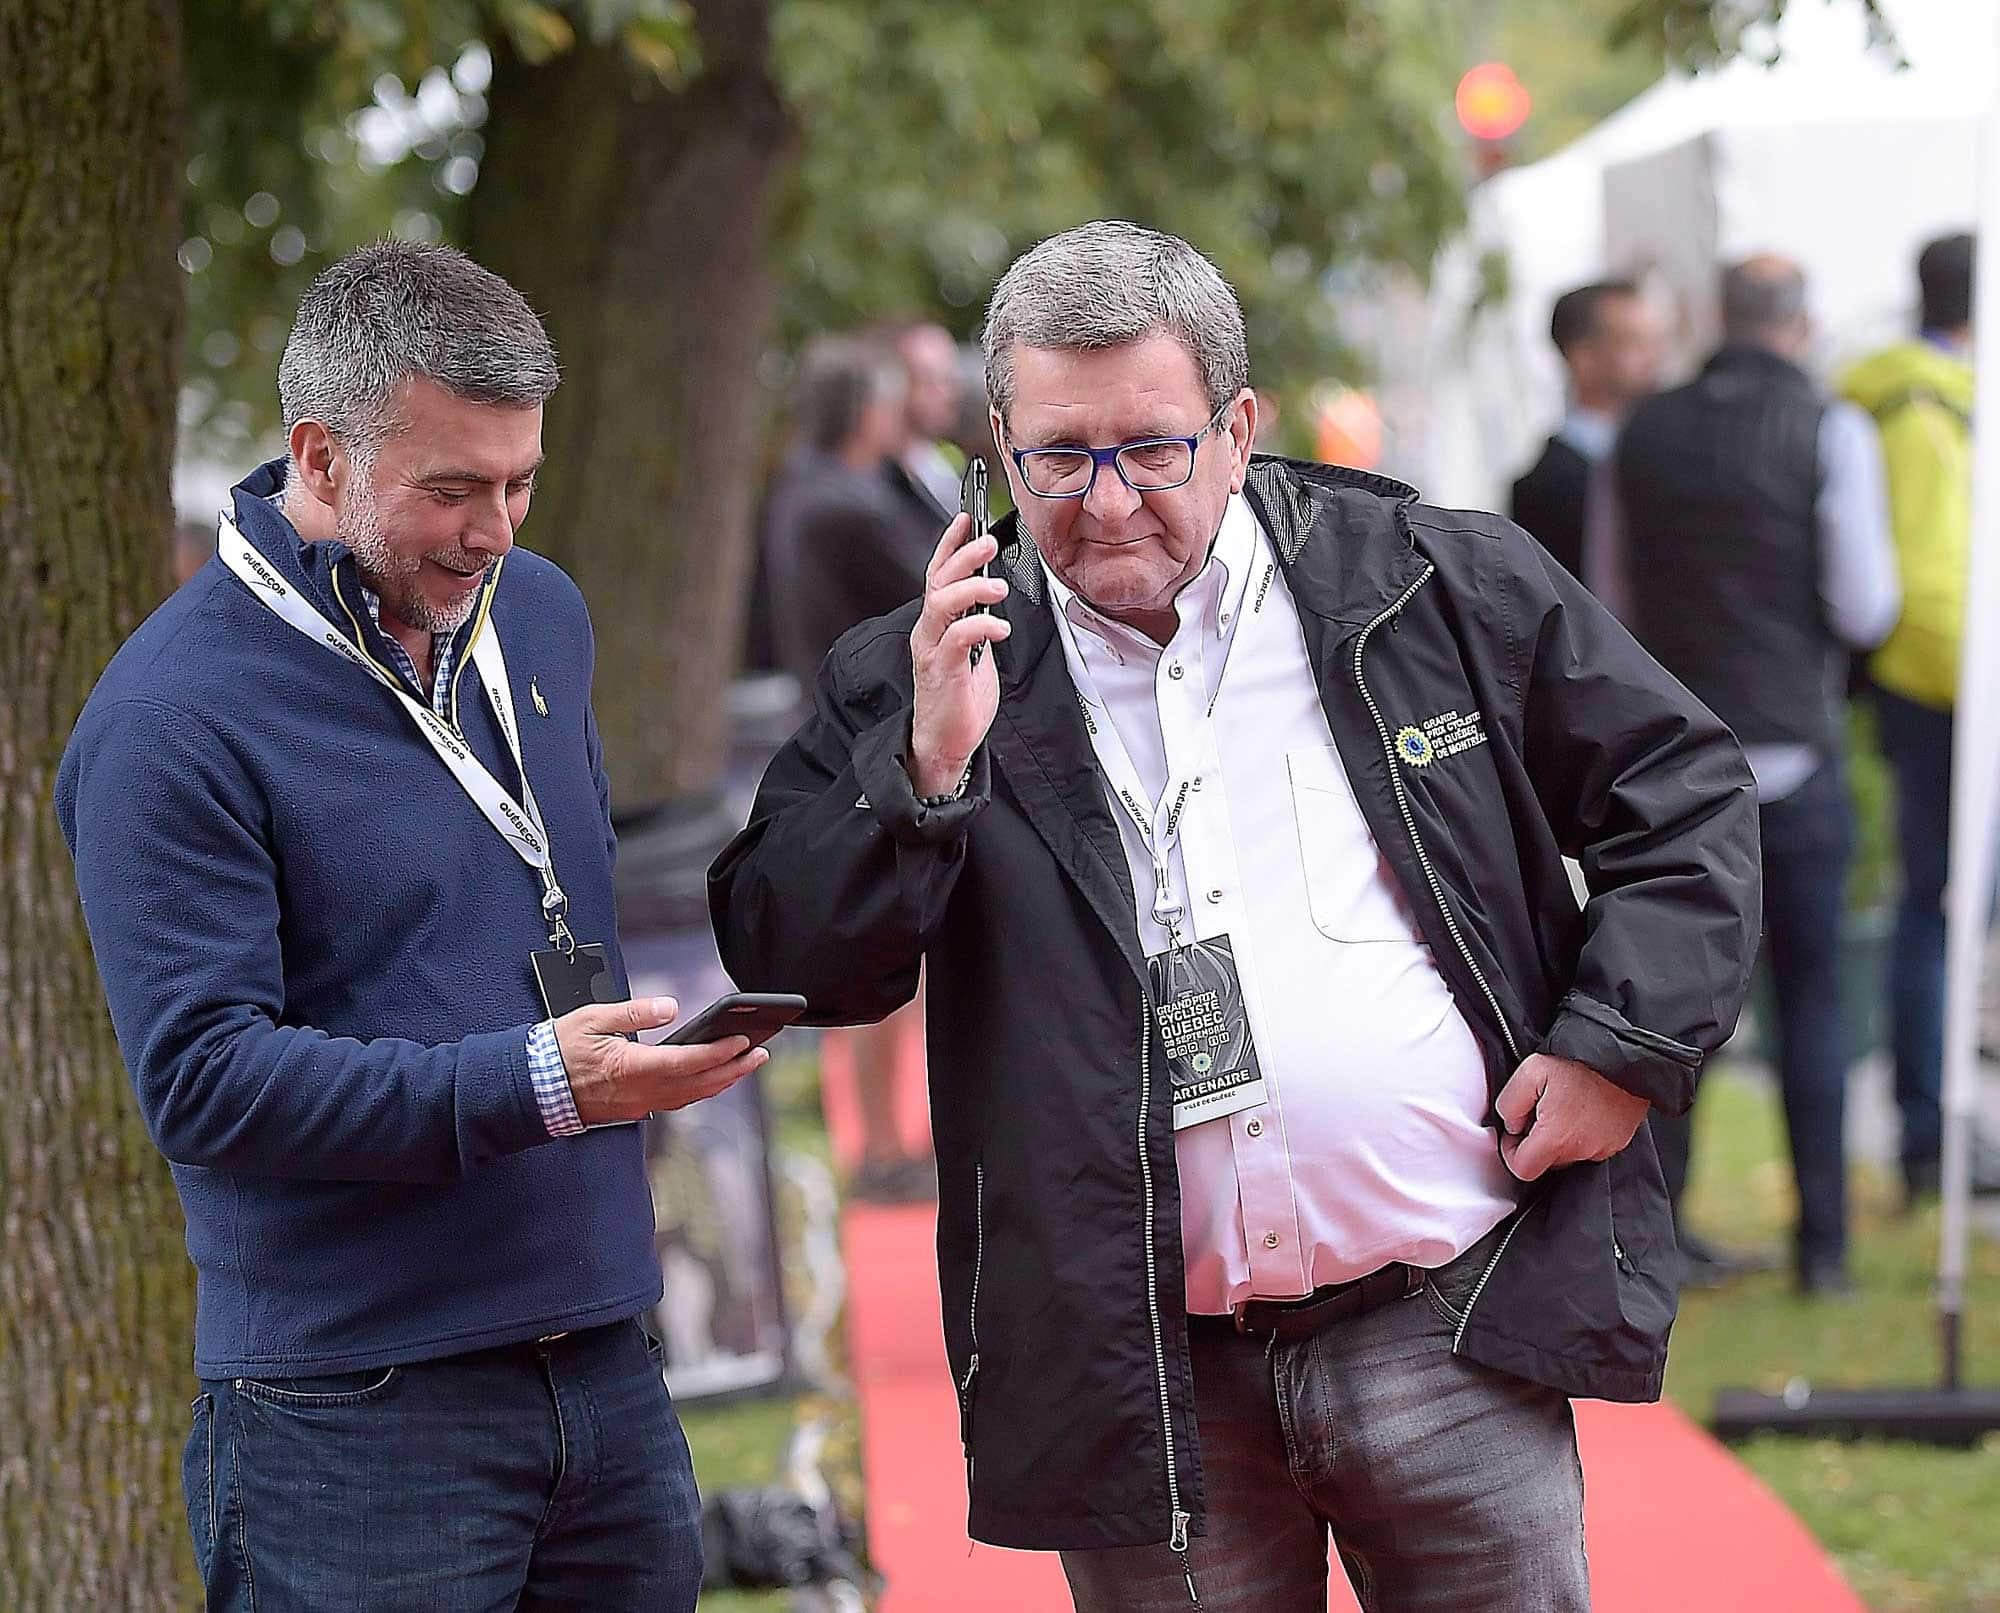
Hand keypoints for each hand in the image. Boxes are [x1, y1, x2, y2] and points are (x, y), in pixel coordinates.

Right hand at [556, 996, 768, 1127]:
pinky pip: (675, 1102)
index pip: (688, 1062)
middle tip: (761, 1055)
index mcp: (631, 1068)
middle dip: (734, 1070)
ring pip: (690, 1097)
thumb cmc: (558, 1051)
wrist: (533, 1086)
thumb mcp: (592, 1018)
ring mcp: (638, 1104)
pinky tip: (710, 1080)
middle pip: (699, 1084)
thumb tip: (668, 1007)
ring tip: (745, 1065)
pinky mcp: (633, 1108)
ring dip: (721, 1082)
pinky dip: (699, 1091)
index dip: (719, 1053)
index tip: (743, 1041)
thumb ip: (634, 1013)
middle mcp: (640, 1091)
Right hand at [908, 513, 1010, 795]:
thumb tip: (993, 594)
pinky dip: (980, 626)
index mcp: (936, 624)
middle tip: (988, 543)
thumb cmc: (961, 699)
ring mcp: (932, 650)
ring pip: (942, 604)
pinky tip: (1000, 628)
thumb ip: (977, 621)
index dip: (949, 545)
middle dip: (963, 556)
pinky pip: (957, 638)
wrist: (946, 743)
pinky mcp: (942, 671)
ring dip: (971, 588)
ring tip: (998, 587)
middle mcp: (928, 632)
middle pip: (938, 582)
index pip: (938, 574)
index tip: (966, 519)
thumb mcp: (974, 651)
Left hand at [1494, 1052, 1649, 1180]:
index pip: (1523, 1169)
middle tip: (1540, 1109)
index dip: (1511, 1152)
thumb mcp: (1529, 1072)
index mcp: (1557, 1138)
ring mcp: (1603, 1148)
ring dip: (1560, 1137)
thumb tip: (1512, 1124)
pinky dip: (1581, 1133)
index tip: (1515, 1131)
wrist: (1624, 1056)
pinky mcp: (1618, 1142)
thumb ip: (1510, 1104)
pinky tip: (1582, 1108)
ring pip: (1568, 1154)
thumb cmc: (1580, 1062)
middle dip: (1536, 1140)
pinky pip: (1590, 1147)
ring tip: (1564, 1105)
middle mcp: (1582, 1150)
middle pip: (1546, 1162)